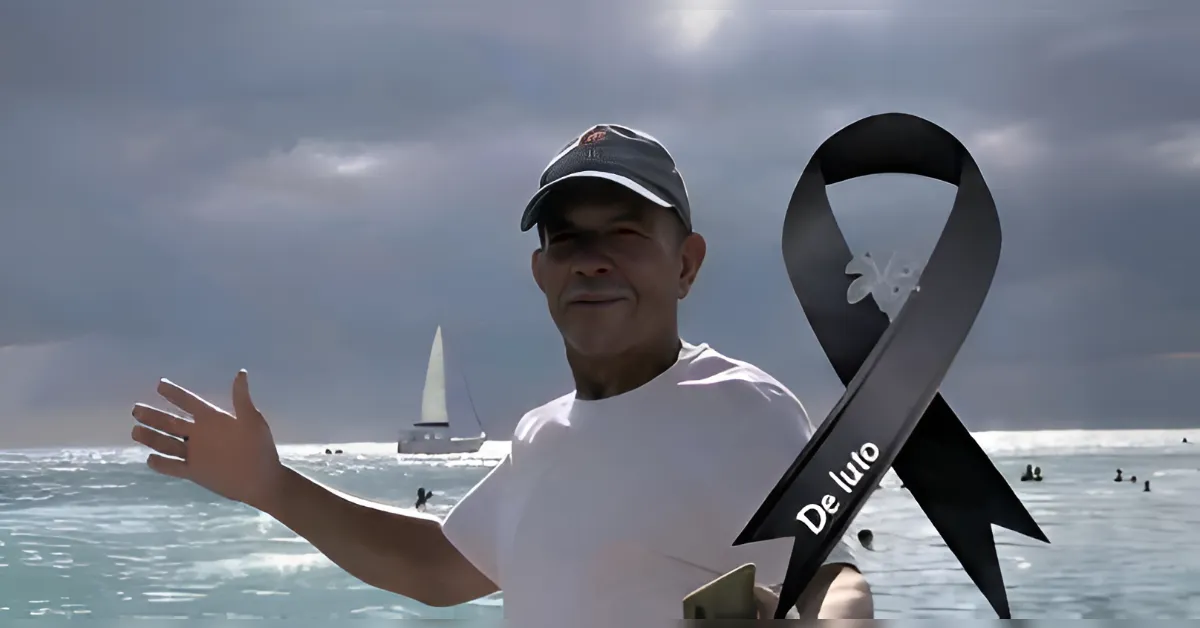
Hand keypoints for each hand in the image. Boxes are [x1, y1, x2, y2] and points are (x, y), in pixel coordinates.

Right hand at [131, 370, 284, 510]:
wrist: (262, 480)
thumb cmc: (260, 447)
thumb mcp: (252, 421)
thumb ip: (241, 399)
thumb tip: (241, 372)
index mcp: (213, 419)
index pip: (189, 403)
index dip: (175, 394)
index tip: (160, 384)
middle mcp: (200, 434)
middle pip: (172, 422)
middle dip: (154, 416)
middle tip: (136, 409)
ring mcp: (196, 453)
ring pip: (168, 443)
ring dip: (152, 438)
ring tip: (135, 431)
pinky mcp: (194, 471)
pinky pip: (174, 467)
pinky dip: (162, 464)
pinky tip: (150, 459)